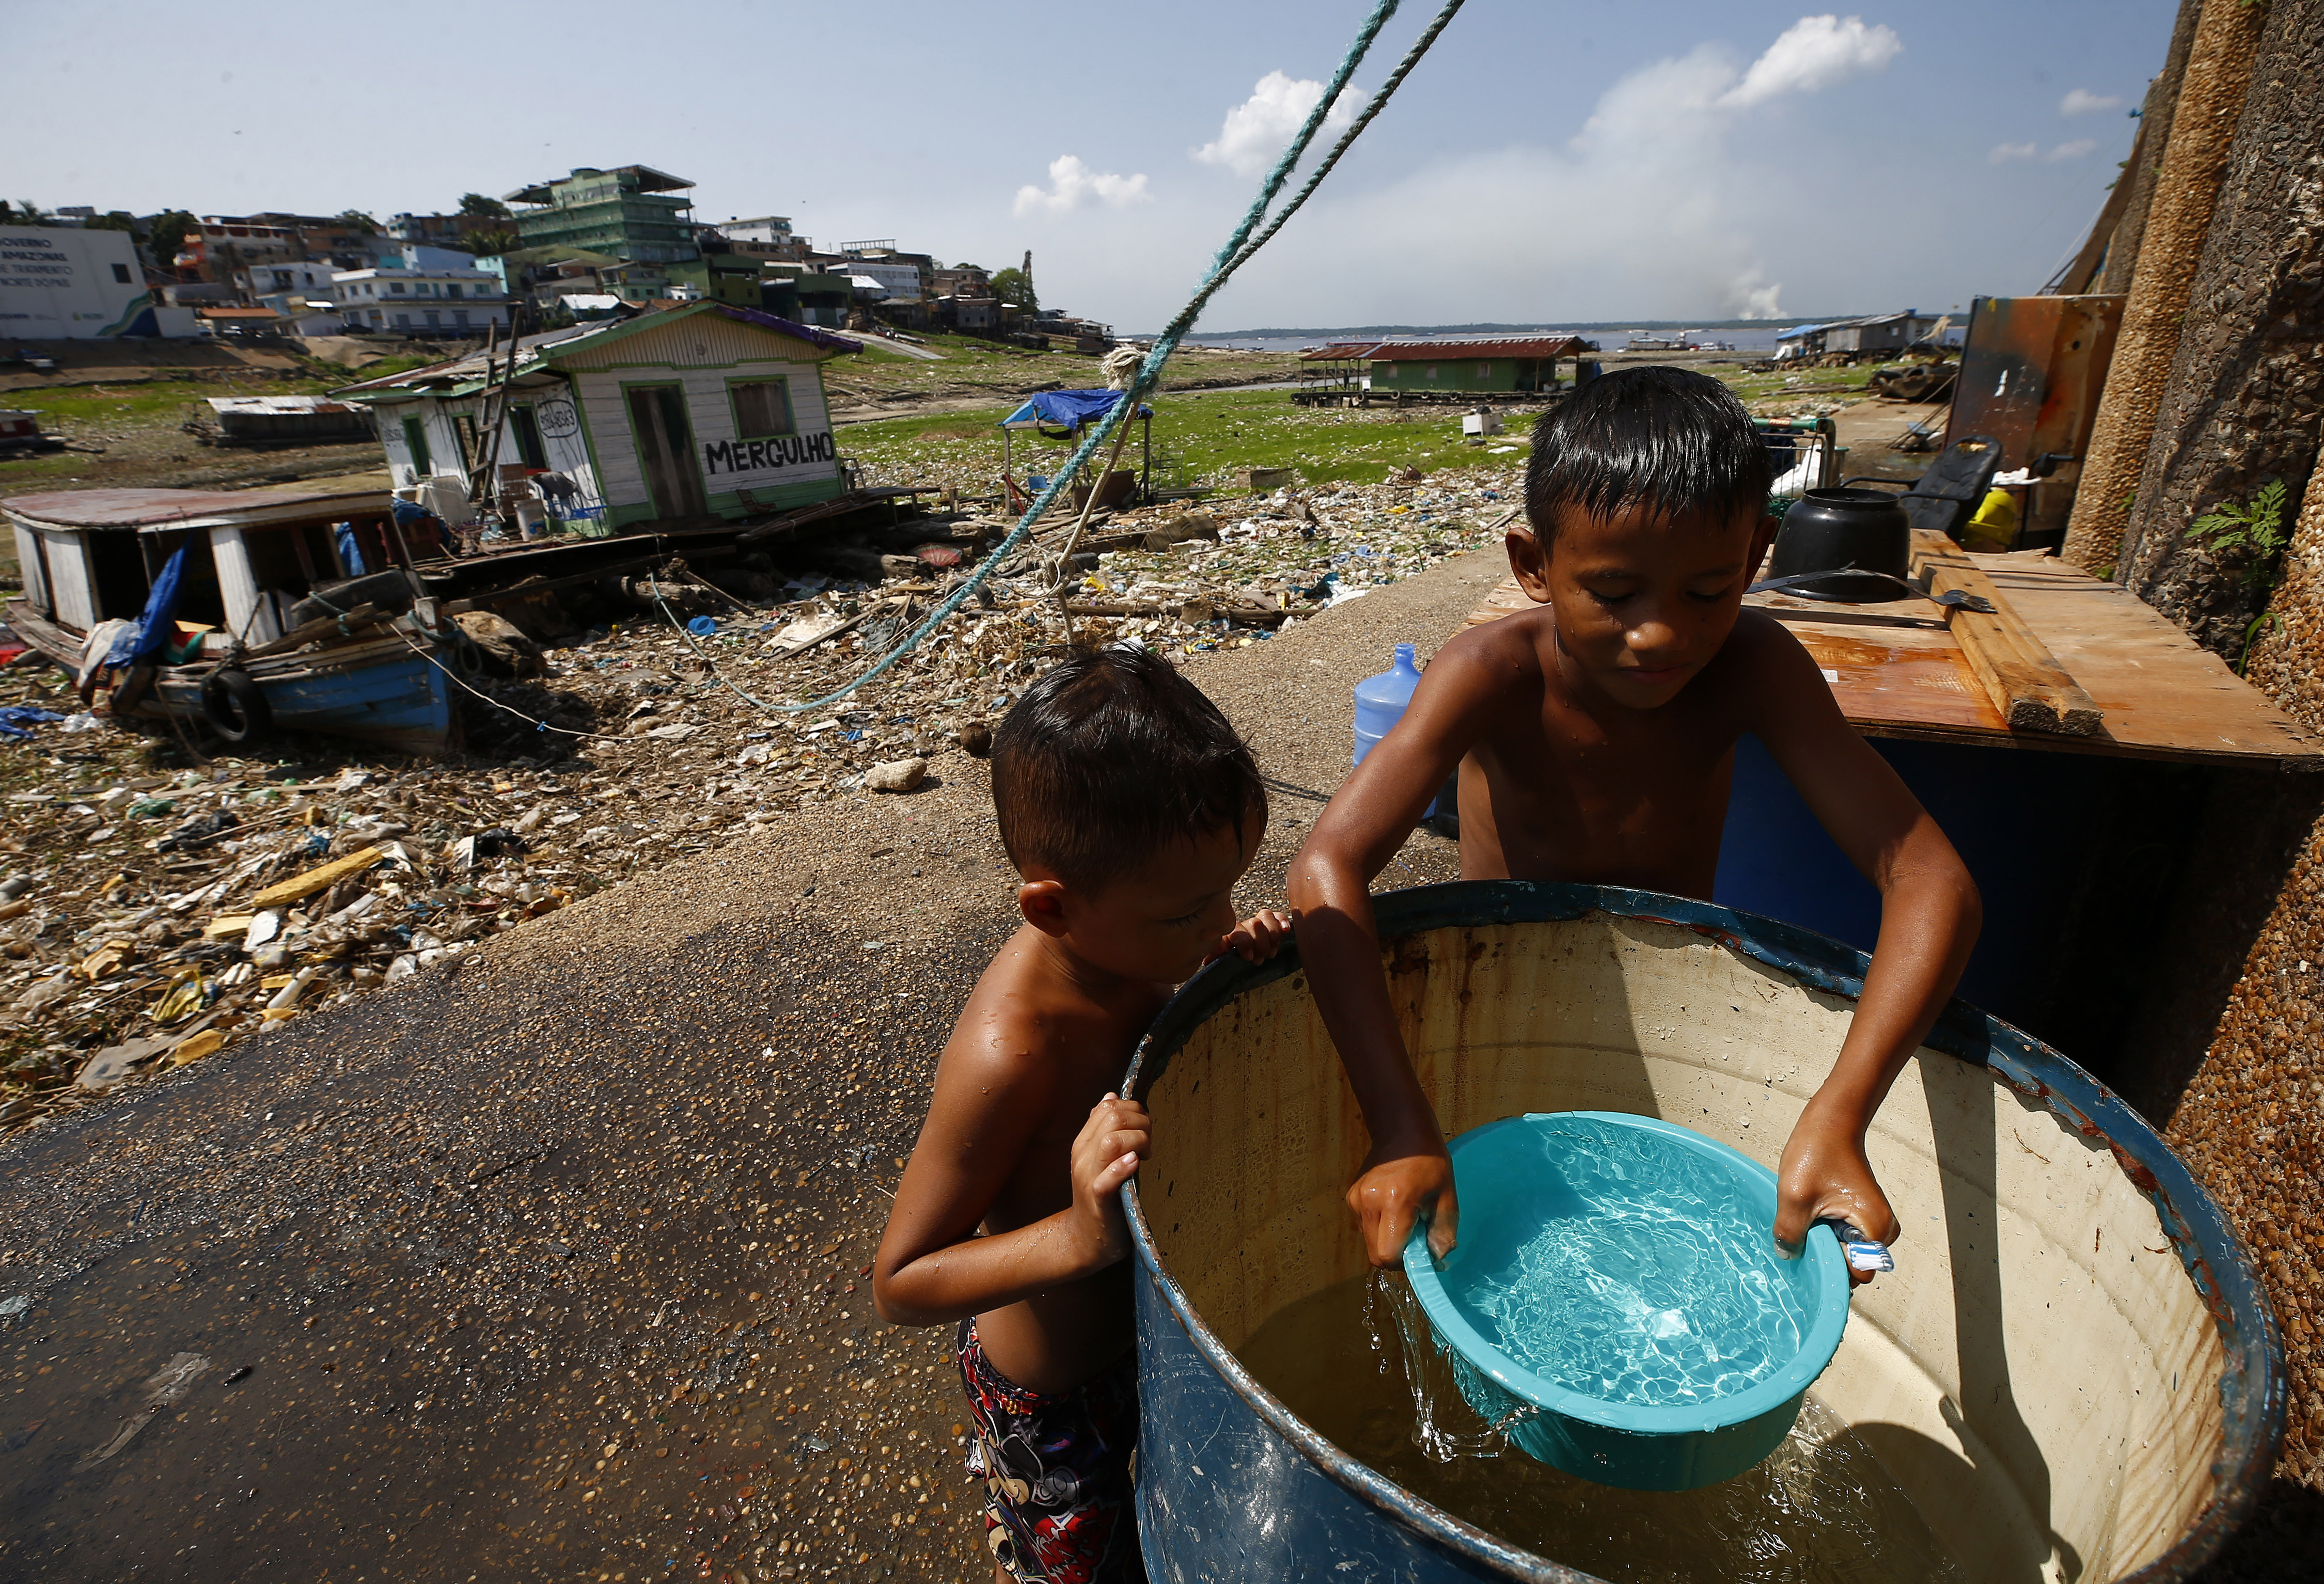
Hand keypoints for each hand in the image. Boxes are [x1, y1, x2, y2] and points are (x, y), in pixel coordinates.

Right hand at [1068, 1093, 1149, 1270]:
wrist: (1084, 1238)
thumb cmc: (1102, 1196)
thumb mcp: (1100, 1157)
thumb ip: (1104, 1129)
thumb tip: (1111, 1097)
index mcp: (1084, 1143)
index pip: (1108, 1108)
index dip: (1134, 1110)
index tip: (1145, 1128)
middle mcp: (1083, 1156)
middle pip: (1112, 1118)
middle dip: (1140, 1123)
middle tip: (1149, 1144)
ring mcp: (1089, 1178)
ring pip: (1110, 1141)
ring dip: (1136, 1141)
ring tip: (1145, 1155)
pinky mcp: (1098, 1201)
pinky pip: (1106, 1180)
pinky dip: (1122, 1168)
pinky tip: (1135, 1163)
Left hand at [1205, 907, 1299, 966]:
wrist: (1225, 965)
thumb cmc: (1221, 963)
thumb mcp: (1214, 960)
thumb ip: (1214, 953)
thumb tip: (1214, 951)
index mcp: (1226, 934)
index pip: (1238, 930)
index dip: (1246, 942)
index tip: (1248, 957)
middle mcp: (1241, 926)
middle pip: (1255, 924)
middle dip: (1261, 944)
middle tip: (1259, 960)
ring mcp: (1255, 925)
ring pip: (1267, 917)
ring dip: (1272, 937)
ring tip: (1270, 954)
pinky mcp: (1267, 927)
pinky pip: (1276, 917)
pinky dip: (1282, 921)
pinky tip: (1286, 930)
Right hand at [1348, 1138, 1457, 1268]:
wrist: (1402, 1132)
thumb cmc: (1430, 1164)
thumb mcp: (1447, 1198)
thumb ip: (1443, 1234)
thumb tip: (1435, 1261)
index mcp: (1395, 1202)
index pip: (1388, 1256)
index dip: (1405, 1263)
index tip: (1420, 1252)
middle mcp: (1369, 1203)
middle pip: (1375, 1255)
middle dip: (1396, 1256)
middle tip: (1414, 1238)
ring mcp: (1356, 1200)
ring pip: (1369, 1242)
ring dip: (1387, 1241)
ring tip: (1404, 1218)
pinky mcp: (1351, 1198)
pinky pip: (1365, 1227)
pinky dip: (1379, 1227)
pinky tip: (1392, 1208)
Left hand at [1775, 1099, 1899, 1286]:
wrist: (1830, 1122)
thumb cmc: (1818, 1152)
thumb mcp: (1795, 1195)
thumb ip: (1790, 1232)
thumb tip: (1788, 1257)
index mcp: (1875, 1229)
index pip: (1857, 1274)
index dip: (1830, 1274)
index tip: (1804, 1266)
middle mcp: (1881, 1231)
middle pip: (1851, 1265)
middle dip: (1824, 1260)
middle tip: (1796, 1247)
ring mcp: (1872, 1223)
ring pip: (1844, 1251)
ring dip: (1822, 1246)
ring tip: (1800, 1230)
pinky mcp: (1861, 1215)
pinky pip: (1843, 1237)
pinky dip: (1824, 1234)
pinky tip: (1805, 1222)